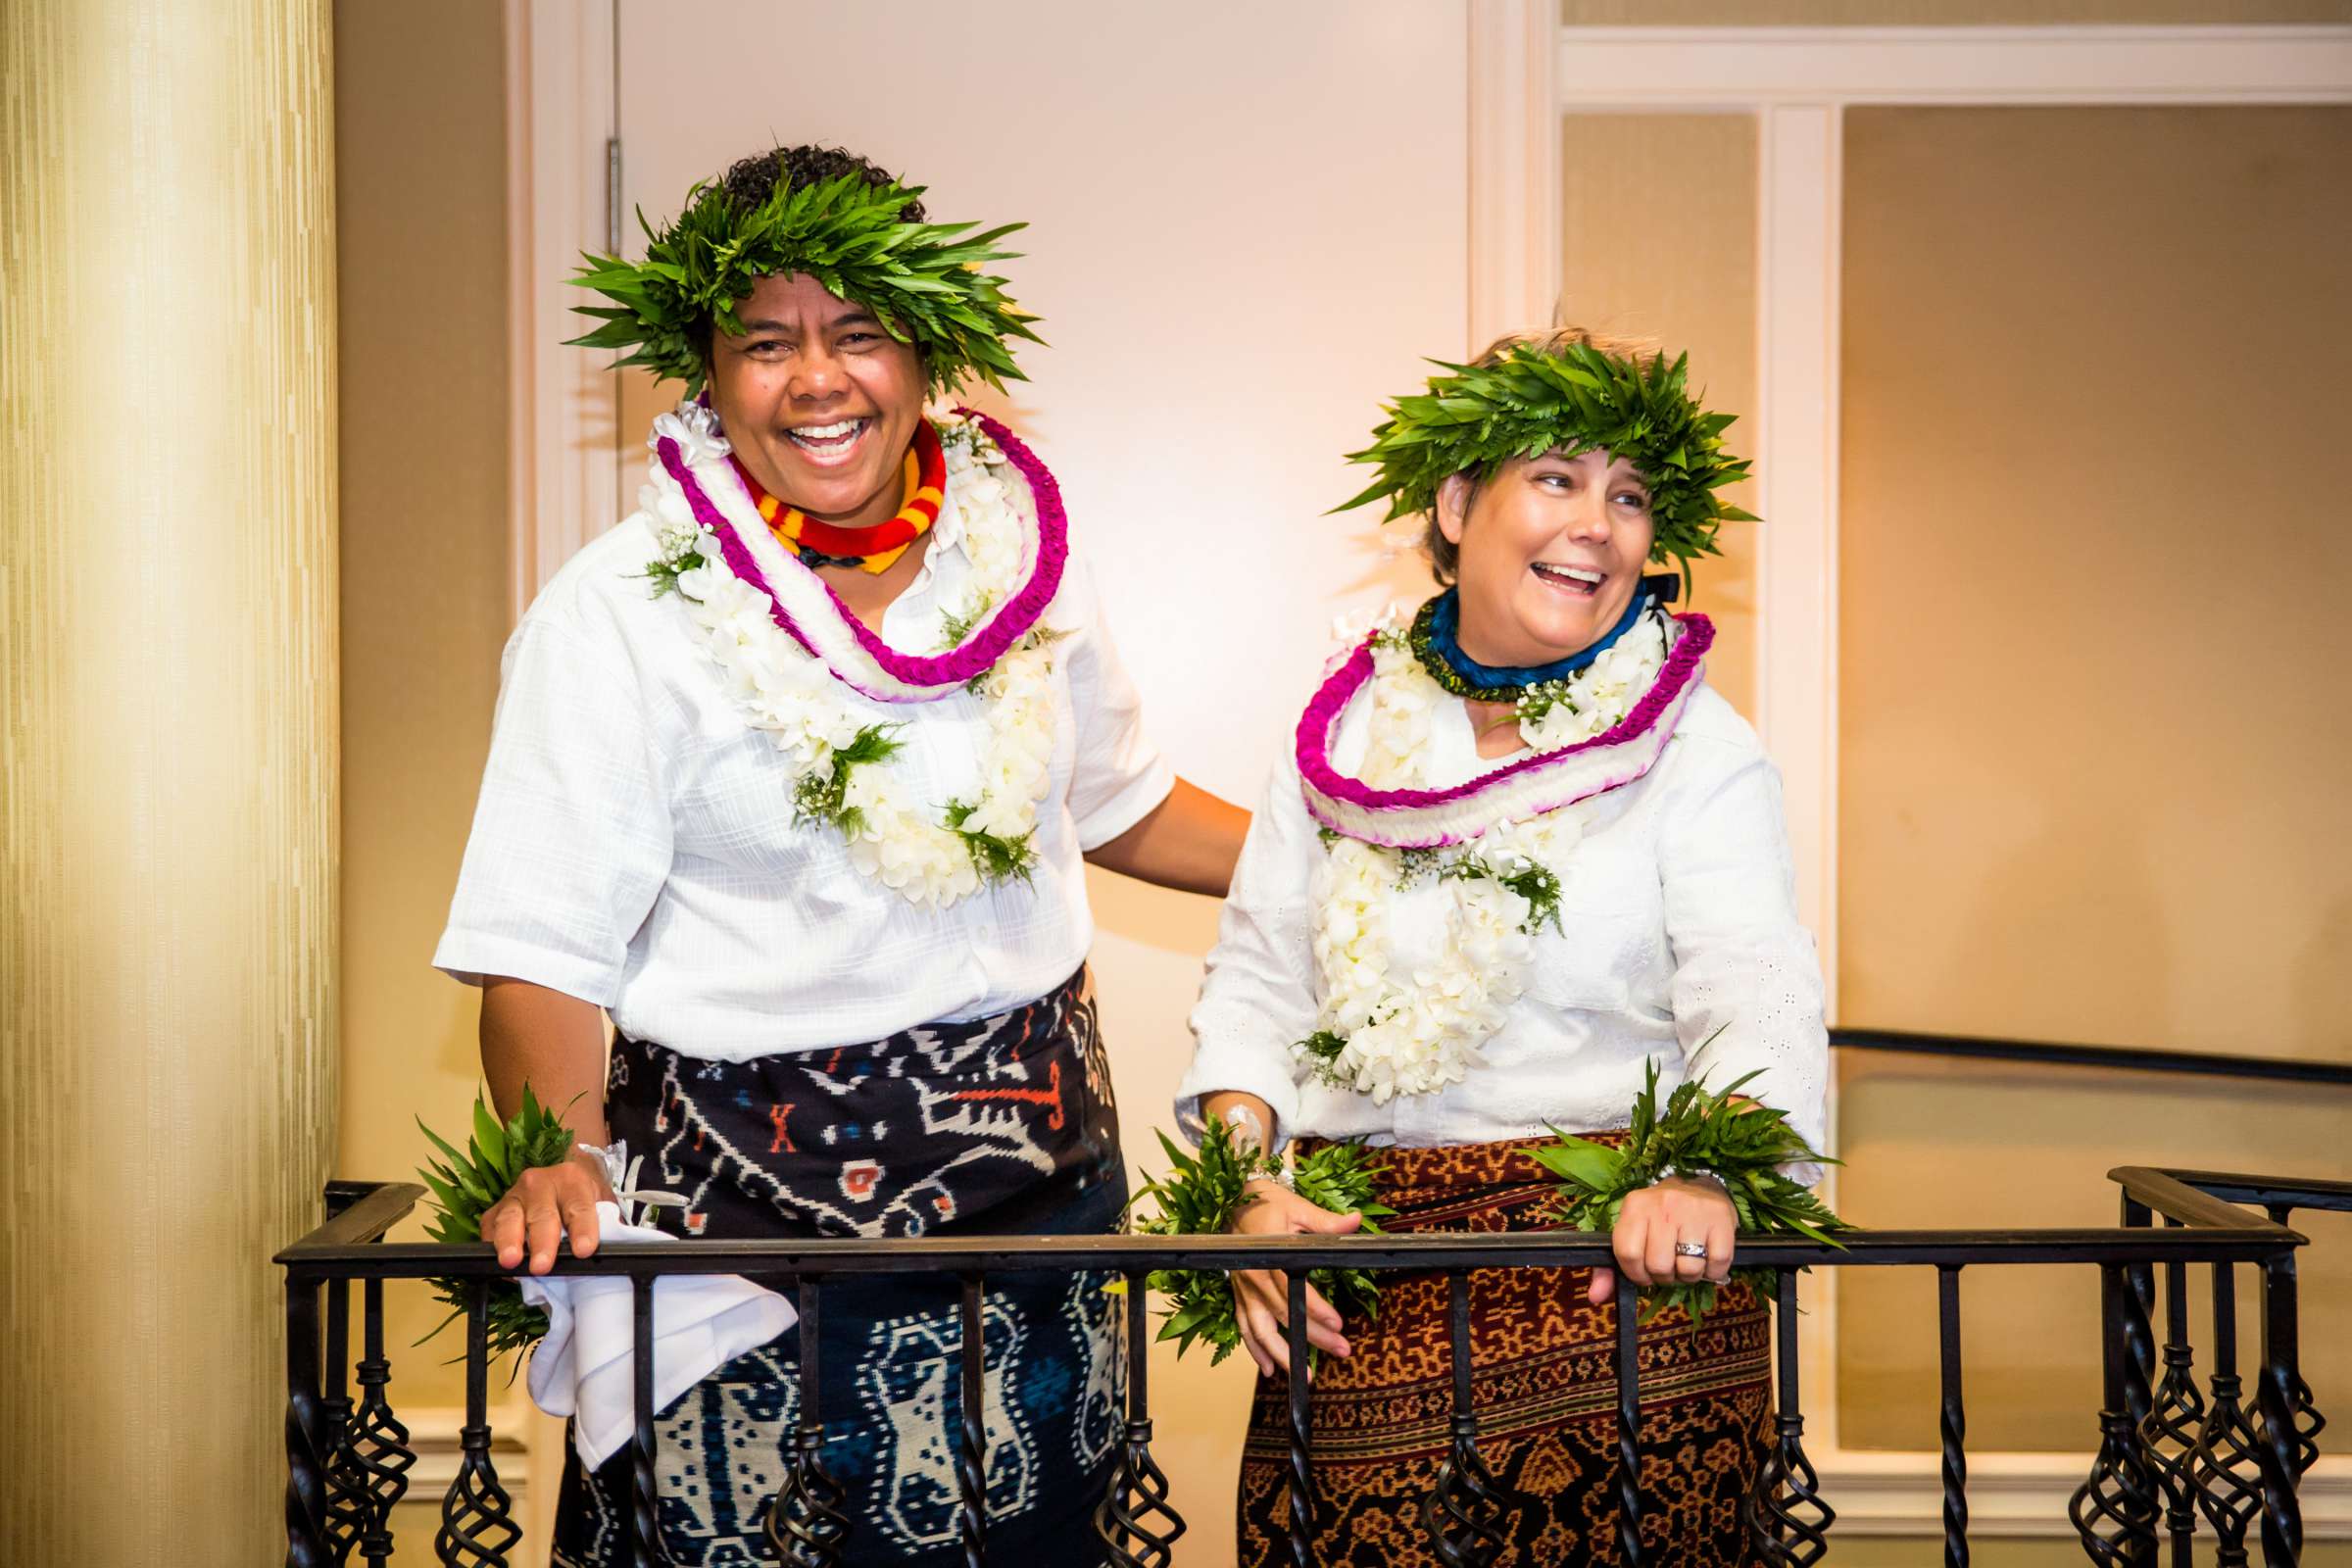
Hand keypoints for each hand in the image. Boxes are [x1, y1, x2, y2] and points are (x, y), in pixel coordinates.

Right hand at [480, 1144, 615, 1275]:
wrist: (563, 1180)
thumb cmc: (584, 1199)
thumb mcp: (603, 1205)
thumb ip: (606, 1227)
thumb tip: (611, 1254)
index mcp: (572, 1180)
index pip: (579, 1207)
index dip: (583, 1229)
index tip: (584, 1251)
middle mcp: (540, 1183)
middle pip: (542, 1214)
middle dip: (542, 1242)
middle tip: (543, 1266)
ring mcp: (514, 1196)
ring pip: (510, 1219)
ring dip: (510, 1242)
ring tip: (511, 1261)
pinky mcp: (494, 1211)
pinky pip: (489, 1228)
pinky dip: (492, 1246)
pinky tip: (498, 1263)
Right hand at [1229, 1178, 1361, 1377]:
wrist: (1232, 1201)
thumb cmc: (1266, 1203)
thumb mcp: (1297, 1207)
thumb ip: (1326, 1222)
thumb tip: (1355, 1221)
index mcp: (1268, 1253)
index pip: (1292, 1286)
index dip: (1314, 1307)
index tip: (1337, 1324)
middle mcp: (1253, 1276)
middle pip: (1283, 1313)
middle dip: (1313, 1336)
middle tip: (1341, 1350)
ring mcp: (1244, 1289)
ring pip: (1260, 1329)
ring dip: (1283, 1354)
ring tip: (1306, 1375)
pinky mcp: (1239, 1295)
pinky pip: (1244, 1327)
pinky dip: (1255, 1349)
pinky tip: (1270, 1369)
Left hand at [1587, 1174, 1735, 1305]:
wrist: (1701, 1186)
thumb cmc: (1661, 1217)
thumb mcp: (1632, 1232)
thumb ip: (1609, 1266)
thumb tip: (1595, 1296)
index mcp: (1635, 1206)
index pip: (1628, 1254)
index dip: (1637, 1274)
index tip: (1646, 1274)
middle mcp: (1663, 1205)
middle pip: (1659, 1266)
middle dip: (1665, 1276)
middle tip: (1670, 1265)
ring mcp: (1693, 1210)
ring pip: (1688, 1269)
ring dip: (1689, 1275)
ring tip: (1689, 1260)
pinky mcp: (1721, 1219)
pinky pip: (1717, 1264)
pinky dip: (1713, 1272)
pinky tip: (1708, 1257)